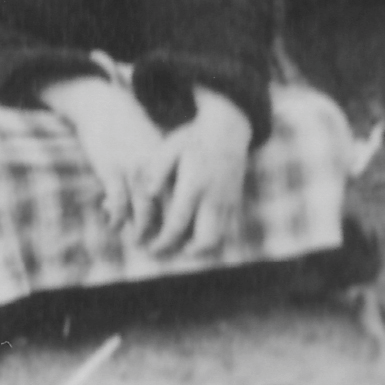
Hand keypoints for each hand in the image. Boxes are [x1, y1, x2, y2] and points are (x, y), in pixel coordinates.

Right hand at [46, 71, 173, 234]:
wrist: (103, 105)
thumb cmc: (128, 128)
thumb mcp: (153, 148)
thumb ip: (163, 172)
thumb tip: (168, 202)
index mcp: (170, 167)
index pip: (184, 203)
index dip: (184, 225)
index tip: (179, 239)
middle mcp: (157, 171)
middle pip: (170, 214)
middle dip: (166, 237)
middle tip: (159, 249)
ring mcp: (134, 172)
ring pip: (145, 215)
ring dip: (141, 233)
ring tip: (137, 242)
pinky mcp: (112, 171)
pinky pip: (119, 206)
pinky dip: (117, 219)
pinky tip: (113, 223)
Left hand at [146, 91, 254, 258]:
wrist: (227, 132)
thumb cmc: (191, 139)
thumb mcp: (169, 148)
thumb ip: (157, 171)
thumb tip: (149, 194)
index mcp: (194, 185)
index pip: (179, 223)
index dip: (164, 241)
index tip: (150, 249)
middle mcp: (214, 199)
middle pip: (205, 241)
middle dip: (183, 252)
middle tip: (164, 251)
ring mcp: (228, 204)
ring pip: (218, 240)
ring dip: (198, 249)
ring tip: (176, 247)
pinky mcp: (235, 205)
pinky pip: (225, 232)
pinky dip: (210, 240)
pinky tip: (192, 237)